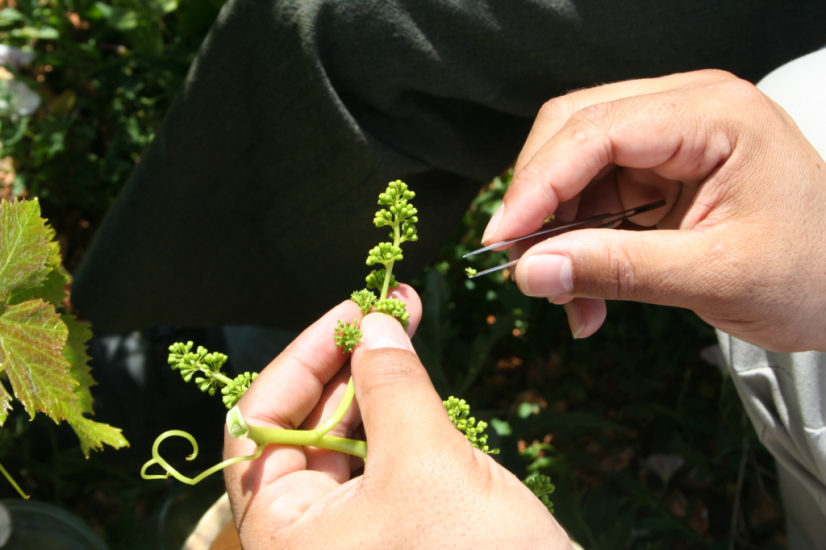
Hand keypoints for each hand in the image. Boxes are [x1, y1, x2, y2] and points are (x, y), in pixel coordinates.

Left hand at [223, 285, 571, 548]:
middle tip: (390, 309)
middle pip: (302, 424)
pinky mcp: (390, 529)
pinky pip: (379, 461)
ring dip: (373, 380)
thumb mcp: (427, 465)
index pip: (259, 423)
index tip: (352, 312)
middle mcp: (305, 535)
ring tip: (406, 326)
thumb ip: (392, 386)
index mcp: (283, 532)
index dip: (304, 359)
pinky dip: (395, 414)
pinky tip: (416, 376)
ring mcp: (348, 534)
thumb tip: (373, 325)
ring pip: (344, 438)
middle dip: (345, 361)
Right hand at [483, 70, 825, 351]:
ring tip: (570, 302)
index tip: (501, 241)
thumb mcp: (715, 277)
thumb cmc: (812, 275)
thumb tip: (530, 272)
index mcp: (712, 114)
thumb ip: (618, 270)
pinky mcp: (657, 174)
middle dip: (540, 203)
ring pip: (573, 171)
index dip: (537, 184)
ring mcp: (668, 141)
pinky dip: (578, 248)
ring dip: (557, 237)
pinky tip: (588, 297)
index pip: (596, 130)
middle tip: (525, 268)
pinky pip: (592, 200)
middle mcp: (683, 112)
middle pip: (572, 134)